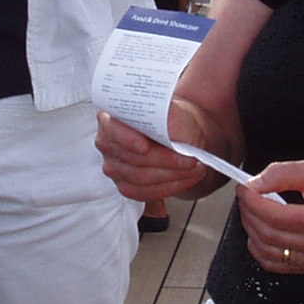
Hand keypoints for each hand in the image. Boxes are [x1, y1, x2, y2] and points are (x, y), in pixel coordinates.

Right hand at [96, 110, 221, 202]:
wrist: (178, 134)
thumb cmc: (171, 120)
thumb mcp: (172, 110)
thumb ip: (165, 117)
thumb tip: (167, 130)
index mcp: (111, 118)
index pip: (112, 130)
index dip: (127, 139)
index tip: (145, 147)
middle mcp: (108, 144)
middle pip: (133, 158)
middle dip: (166, 161)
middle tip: (190, 159)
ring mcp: (114, 167)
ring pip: (142, 178)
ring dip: (173, 175)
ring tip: (195, 168)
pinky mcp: (126, 186)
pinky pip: (146, 193)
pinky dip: (171, 187)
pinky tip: (186, 179)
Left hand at [238, 158, 303, 273]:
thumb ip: (283, 174)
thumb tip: (254, 184)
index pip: (277, 216)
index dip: (253, 202)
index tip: (244, 188)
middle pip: (268, 234)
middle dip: (249, 212)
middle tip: (246, 195)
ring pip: (266, 251)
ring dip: (251, 229)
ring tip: (253, 210)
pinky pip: (274, 263)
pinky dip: (259, 247)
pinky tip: (260, 231)